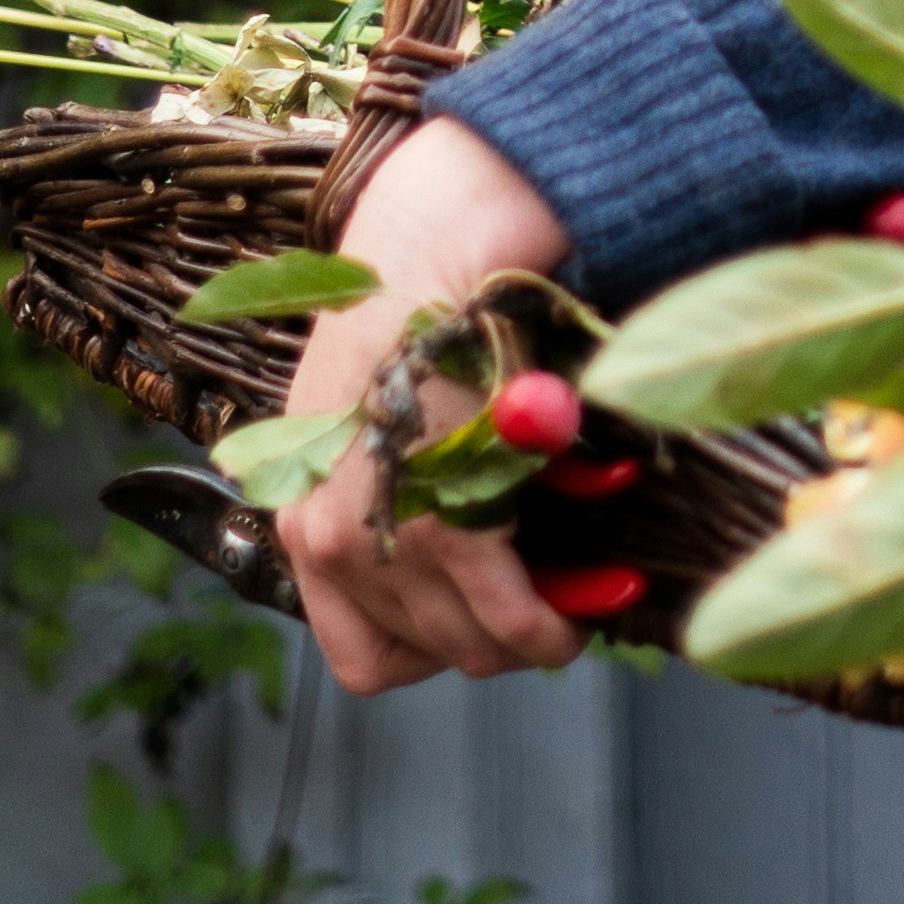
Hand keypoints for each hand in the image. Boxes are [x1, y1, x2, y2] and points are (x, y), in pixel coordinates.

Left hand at [273, 117, 581, 695]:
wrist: (430, 252)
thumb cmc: (414, 312)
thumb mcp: (371, 416)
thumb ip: (397, 489)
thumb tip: (478, 550)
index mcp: (303, 516)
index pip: (364, 652)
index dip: (435, 646)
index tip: (485, 620)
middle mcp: (326, 542)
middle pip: (428, 651)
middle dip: (500, 639)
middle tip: (556, 608)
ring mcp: (380, 543)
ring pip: (474, 646)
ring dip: (538, 633)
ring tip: (583, 602)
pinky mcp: (444, 532)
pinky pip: (517, 618)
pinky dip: (561, 621)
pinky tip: (601, 594)